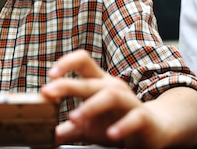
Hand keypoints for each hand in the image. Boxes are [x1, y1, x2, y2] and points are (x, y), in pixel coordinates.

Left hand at [40, 49, 176, 147]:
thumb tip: (42, 136)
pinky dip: (122, 126)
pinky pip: (134, 118)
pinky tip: (110, 134)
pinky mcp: (144, 118)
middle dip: (68, 85)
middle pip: (90, 81)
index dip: (65, 62)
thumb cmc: (115, 122)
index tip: (50, 74)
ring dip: (90, 106)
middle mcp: (113, 87)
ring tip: (74, 118)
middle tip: (48, 93)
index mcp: (98, 82)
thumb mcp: (87, 126)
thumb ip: (65, 129)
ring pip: (110, 95)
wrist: (154, 130)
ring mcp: (130, 101)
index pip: (82, 60)